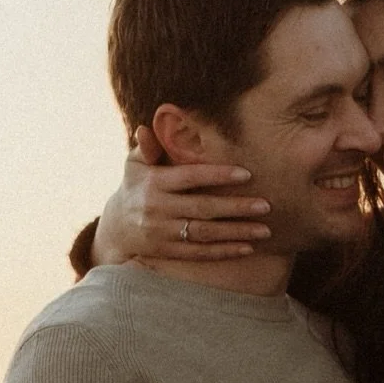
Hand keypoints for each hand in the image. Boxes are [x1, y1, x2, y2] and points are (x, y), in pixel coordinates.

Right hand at [92, 125, 272, 267]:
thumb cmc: (136, 186)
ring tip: (265, 230)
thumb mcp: (135, 164)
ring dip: (237, 232)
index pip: (190, 177)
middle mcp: (158, 209)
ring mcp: (163, 233)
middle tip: (266, 205)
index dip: (218, 175)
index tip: (247, 174)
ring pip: (205, 233)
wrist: (117, 227)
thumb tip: (144, 129)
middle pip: (203, 208)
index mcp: (154, 183)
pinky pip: (200, 253)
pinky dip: (225, 251)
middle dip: (236, 207)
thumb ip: (146, 147)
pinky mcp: (169, 253)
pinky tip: (248, 248)